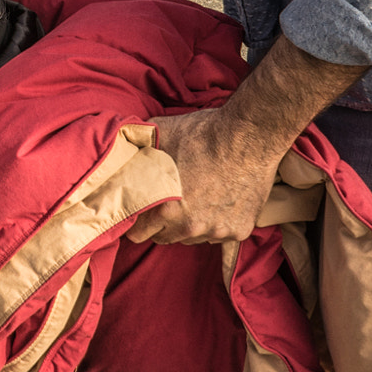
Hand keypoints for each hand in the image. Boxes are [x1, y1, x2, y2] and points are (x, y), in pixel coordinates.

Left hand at [126, 107, 280, 246]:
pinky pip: (220, 235)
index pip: (139, 234)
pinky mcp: (240, 230)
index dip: (137, 222)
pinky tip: (218, 200)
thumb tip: (120, 154)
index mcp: (166, 209)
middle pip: (165, 238)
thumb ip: (138, 153)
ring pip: (193, 238)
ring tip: (197, 197)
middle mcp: (191, 227)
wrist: (250, 133)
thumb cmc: (203, 133)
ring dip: (190, 224)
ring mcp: (217, 231)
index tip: (141, 212)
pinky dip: (217, 222)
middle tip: (170, 201)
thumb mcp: (159, 137)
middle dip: (163, 224)